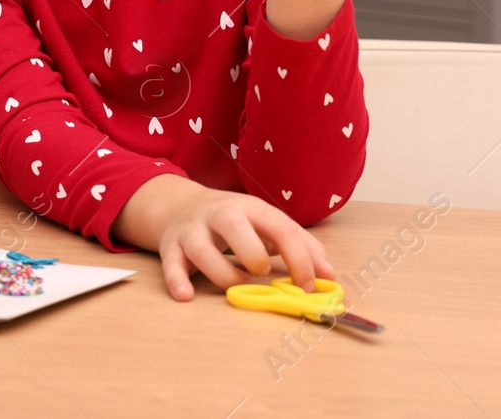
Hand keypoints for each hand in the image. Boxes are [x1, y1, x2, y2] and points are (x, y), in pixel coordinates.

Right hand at [114, 175, 335, 300]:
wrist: (179, 206)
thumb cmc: (234, 222)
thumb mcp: (267, 223)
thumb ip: (301, 246)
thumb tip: (329, 276)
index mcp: (251, 208)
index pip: (280, 227)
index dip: (299, 258)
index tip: (309, 286)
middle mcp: (220, 214)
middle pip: (234, 226)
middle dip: (251, 253)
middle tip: (262, 272)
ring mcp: (193, 230)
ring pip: (203, 249)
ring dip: (222, 272)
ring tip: (236, 284)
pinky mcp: (171, 247)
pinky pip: (171, 264)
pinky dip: (177, 281)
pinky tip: (186, 295)